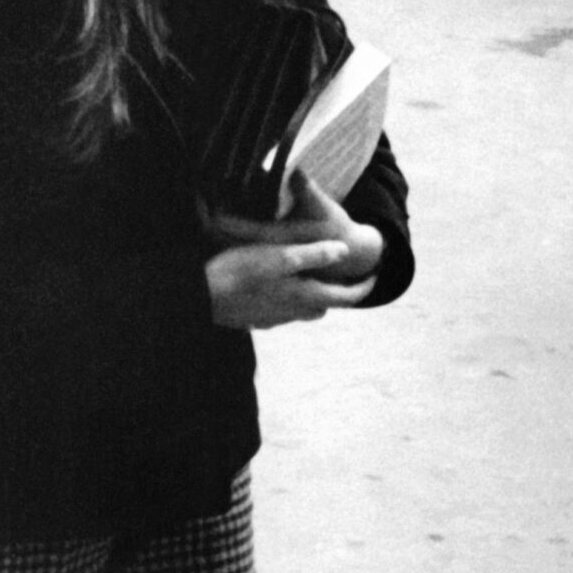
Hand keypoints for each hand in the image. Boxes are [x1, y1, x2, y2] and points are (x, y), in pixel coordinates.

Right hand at [204, 173, 382, 328]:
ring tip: (306, 277)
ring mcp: (271, 319)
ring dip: (308, 296)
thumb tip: (343, 251)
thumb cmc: (238, 272)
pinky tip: (271, 286)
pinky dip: (284, 300)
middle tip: (339, 275)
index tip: (374, 277)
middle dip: (335, 292)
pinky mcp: (253, 320)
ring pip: (301, 311)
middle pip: (324, 305)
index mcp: (304, 295)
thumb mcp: (279, 256)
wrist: (198, 298)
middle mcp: (291, 312)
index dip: (363, 289)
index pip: (345, 298)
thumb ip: (313, 255)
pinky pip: (278, 312)